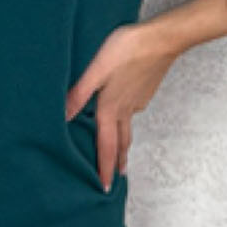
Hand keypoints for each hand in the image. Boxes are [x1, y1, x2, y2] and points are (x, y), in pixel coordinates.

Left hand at [64, 21, 178, 192]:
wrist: (163, 38)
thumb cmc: (128, 49)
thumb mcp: (97, 69)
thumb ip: (79, 92)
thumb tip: (63, 116)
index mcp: (110, 108)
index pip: (106, 146)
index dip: (104, 168)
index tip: (105, 188)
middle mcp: (126, 109)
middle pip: (120, 142)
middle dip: (116, 162)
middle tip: (116, 179)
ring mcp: (138, 100)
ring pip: (128, 127)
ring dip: (123, 144)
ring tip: (120, 154)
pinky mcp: (145, 89)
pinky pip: (134, 111)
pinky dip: (128, 120)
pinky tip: (125, 112)